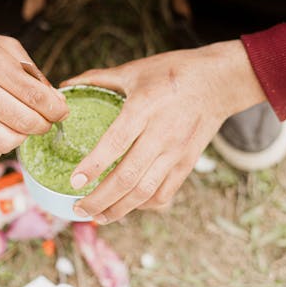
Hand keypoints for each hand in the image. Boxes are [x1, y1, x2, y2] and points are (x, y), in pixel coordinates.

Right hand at [0, 17, 67, 164]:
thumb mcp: (2, 46)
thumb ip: (31, 72)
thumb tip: (56, 102)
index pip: (36, 96)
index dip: (56, 109)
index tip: (61, 112)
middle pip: (25, 122)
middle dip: (43, 125)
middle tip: (43, 121)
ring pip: (6, 142)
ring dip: (20, 138)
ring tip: (18, 126)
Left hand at [62, 41, 265, 222]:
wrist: (219, 81)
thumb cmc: (173, 72)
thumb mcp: (135, 70)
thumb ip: (99, 79)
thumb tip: (66, 85)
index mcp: (144, 108)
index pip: (116, 142)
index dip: (93, 165)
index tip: (74, 182)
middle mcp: (161, 134)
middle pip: (128, 177)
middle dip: (100, 199)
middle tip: (78, 209)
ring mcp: (176, 153)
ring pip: (145, 191)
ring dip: (119, 209)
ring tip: (97, 217)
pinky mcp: (187, 164)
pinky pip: (165, 193)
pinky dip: (144, 205)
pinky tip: (127, 207)